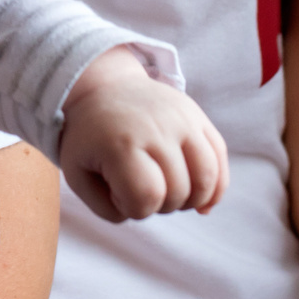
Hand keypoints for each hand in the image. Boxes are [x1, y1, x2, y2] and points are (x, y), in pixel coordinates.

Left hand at [55, 48, 228, 221]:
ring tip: (170, 194)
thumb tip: (151, 210)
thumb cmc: (90, 139)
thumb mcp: (79, 175)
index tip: (119, 193)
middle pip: (178, 192)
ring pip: (207, 178)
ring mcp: (183, 119)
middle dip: (160, 205)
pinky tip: (200, 199)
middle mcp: (157, 128)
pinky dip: (216, 186)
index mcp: (122, 143)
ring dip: (191, 199)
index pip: (147, 197)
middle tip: (141, 189)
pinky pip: (220, 157)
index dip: (135, 209)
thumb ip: (108, 208)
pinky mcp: (198, 116)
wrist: (104, 88)